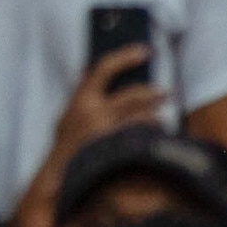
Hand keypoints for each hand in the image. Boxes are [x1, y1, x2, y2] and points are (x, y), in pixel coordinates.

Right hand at [44, 40, 163, 163]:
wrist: (59, 177)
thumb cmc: (65, 145)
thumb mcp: (66, 115)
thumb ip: (81, 96)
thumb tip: (93, 72)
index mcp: (80, 100)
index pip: (104, 68)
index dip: (125, 56)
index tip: (144, 50)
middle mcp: (95, 114)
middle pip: (134, 95)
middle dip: (155, 92)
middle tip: (168, 91)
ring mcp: (108, 133)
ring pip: (143, 118)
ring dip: (156, 117)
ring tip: (163, 117)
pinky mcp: (118, 151)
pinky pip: (143, 139)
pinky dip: (151, 136)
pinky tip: (156, 137)